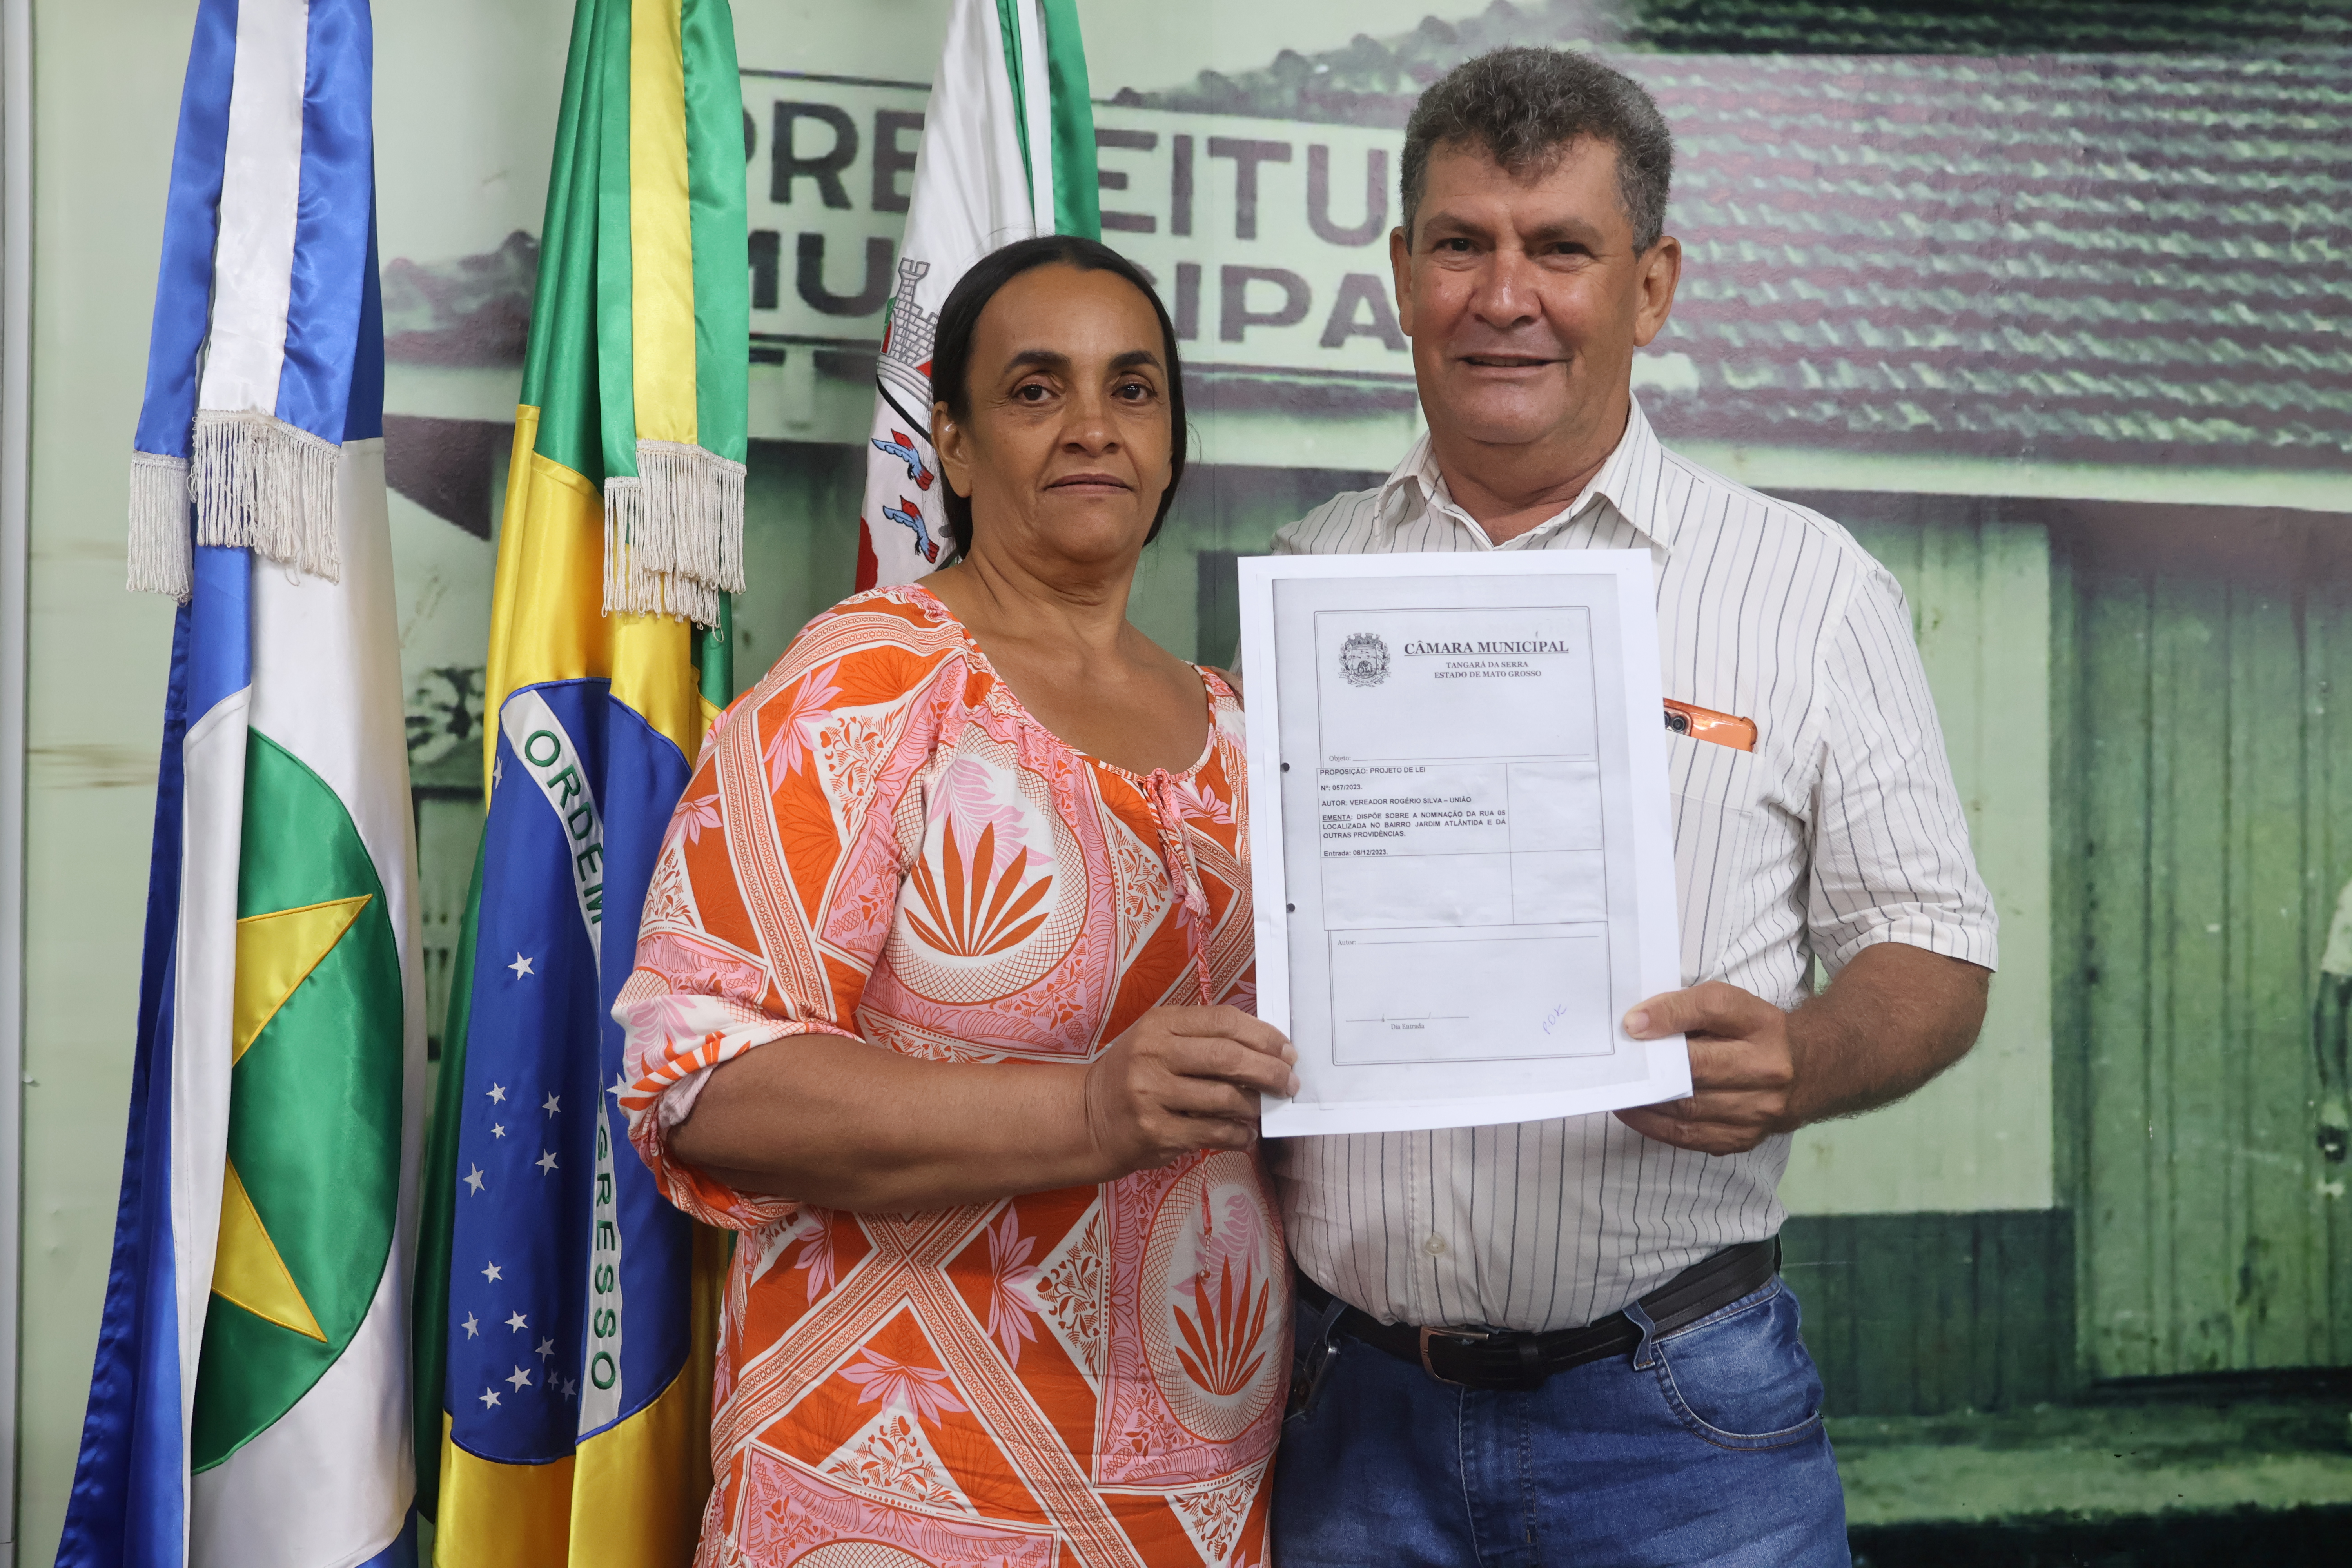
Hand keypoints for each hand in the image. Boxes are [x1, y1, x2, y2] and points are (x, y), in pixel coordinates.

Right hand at [1082, 1005, 1294, 1173]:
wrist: (1088, 1118)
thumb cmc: (1134, 1076)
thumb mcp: (1158, 1042)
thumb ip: (1203, 1039)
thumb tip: (1265, 1052)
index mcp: (1160, 1025)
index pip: (1224, 1021)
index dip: (1264, 1036)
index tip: (1287, 1051)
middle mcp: (1153, 1054)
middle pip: (1228, 1057)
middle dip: (1269, 1071)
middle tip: (1289, 1083)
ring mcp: (1151, 1094)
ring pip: (1224, 1097)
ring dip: (1254, 1106)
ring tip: (1261, 1110)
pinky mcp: (1155, 1131)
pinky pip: (1213, 1132)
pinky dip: (1238, 1135)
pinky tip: (1244, 1134)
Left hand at [1613, 981, 1801, 1154]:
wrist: (1805, 1071)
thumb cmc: (1752, 1033)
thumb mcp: (1728, 1005)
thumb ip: (1684, 1007)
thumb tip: (1636, 1024)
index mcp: (1761, 1024)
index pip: (1712, 1009)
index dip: (1668, 1015)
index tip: (1632, 1023)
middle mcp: (1767, 1068)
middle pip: (1698, 1067)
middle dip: (1651, 1067)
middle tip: (1615, 1067)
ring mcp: (1759, 1109)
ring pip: (1690, 1107)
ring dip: (1646, 1101)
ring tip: (1617, 1091)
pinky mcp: (1746, 1138)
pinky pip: (1691, 1135)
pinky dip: (1656, 1125)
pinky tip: (1635, 1112)